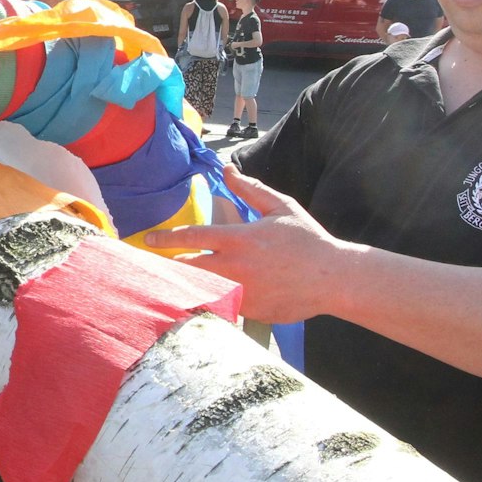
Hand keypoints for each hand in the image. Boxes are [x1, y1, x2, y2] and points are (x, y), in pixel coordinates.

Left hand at [142, 166, 358, 322]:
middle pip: (187, 269)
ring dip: (181, 287)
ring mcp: (242, 293)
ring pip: (199, 292)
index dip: (166, 238)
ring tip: (162, 285)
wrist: (334, 278)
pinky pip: (220, 309)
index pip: (192, 237)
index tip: (148, 240)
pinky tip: (192, 304)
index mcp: (240, 239)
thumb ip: (250, 189)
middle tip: (148, 267)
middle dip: (165, 268)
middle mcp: (236, 267)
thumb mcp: (281, 207)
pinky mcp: (250, 312)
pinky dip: (205, 305)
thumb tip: (226, 169)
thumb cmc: (307, 240)